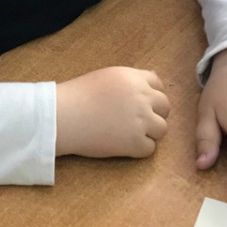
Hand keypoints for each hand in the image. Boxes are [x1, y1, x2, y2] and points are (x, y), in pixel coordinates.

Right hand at [55, 66, 169, 157]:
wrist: (62, 117)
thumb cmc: (77, 96)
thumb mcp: (106, 77)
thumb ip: (130, 79)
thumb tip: (153, 79)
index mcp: (134, 79)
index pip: (159, 85)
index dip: (151, 95)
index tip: (140, 104)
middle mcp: (142, 97)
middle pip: (165, 107)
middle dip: (154, 114)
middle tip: (136, 121)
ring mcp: (141, 121)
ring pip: (162, 129)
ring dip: (149, 133)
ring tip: (129, 134)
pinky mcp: (135, 142)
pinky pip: (150, 148)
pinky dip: (139, 149)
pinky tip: (122, 145)